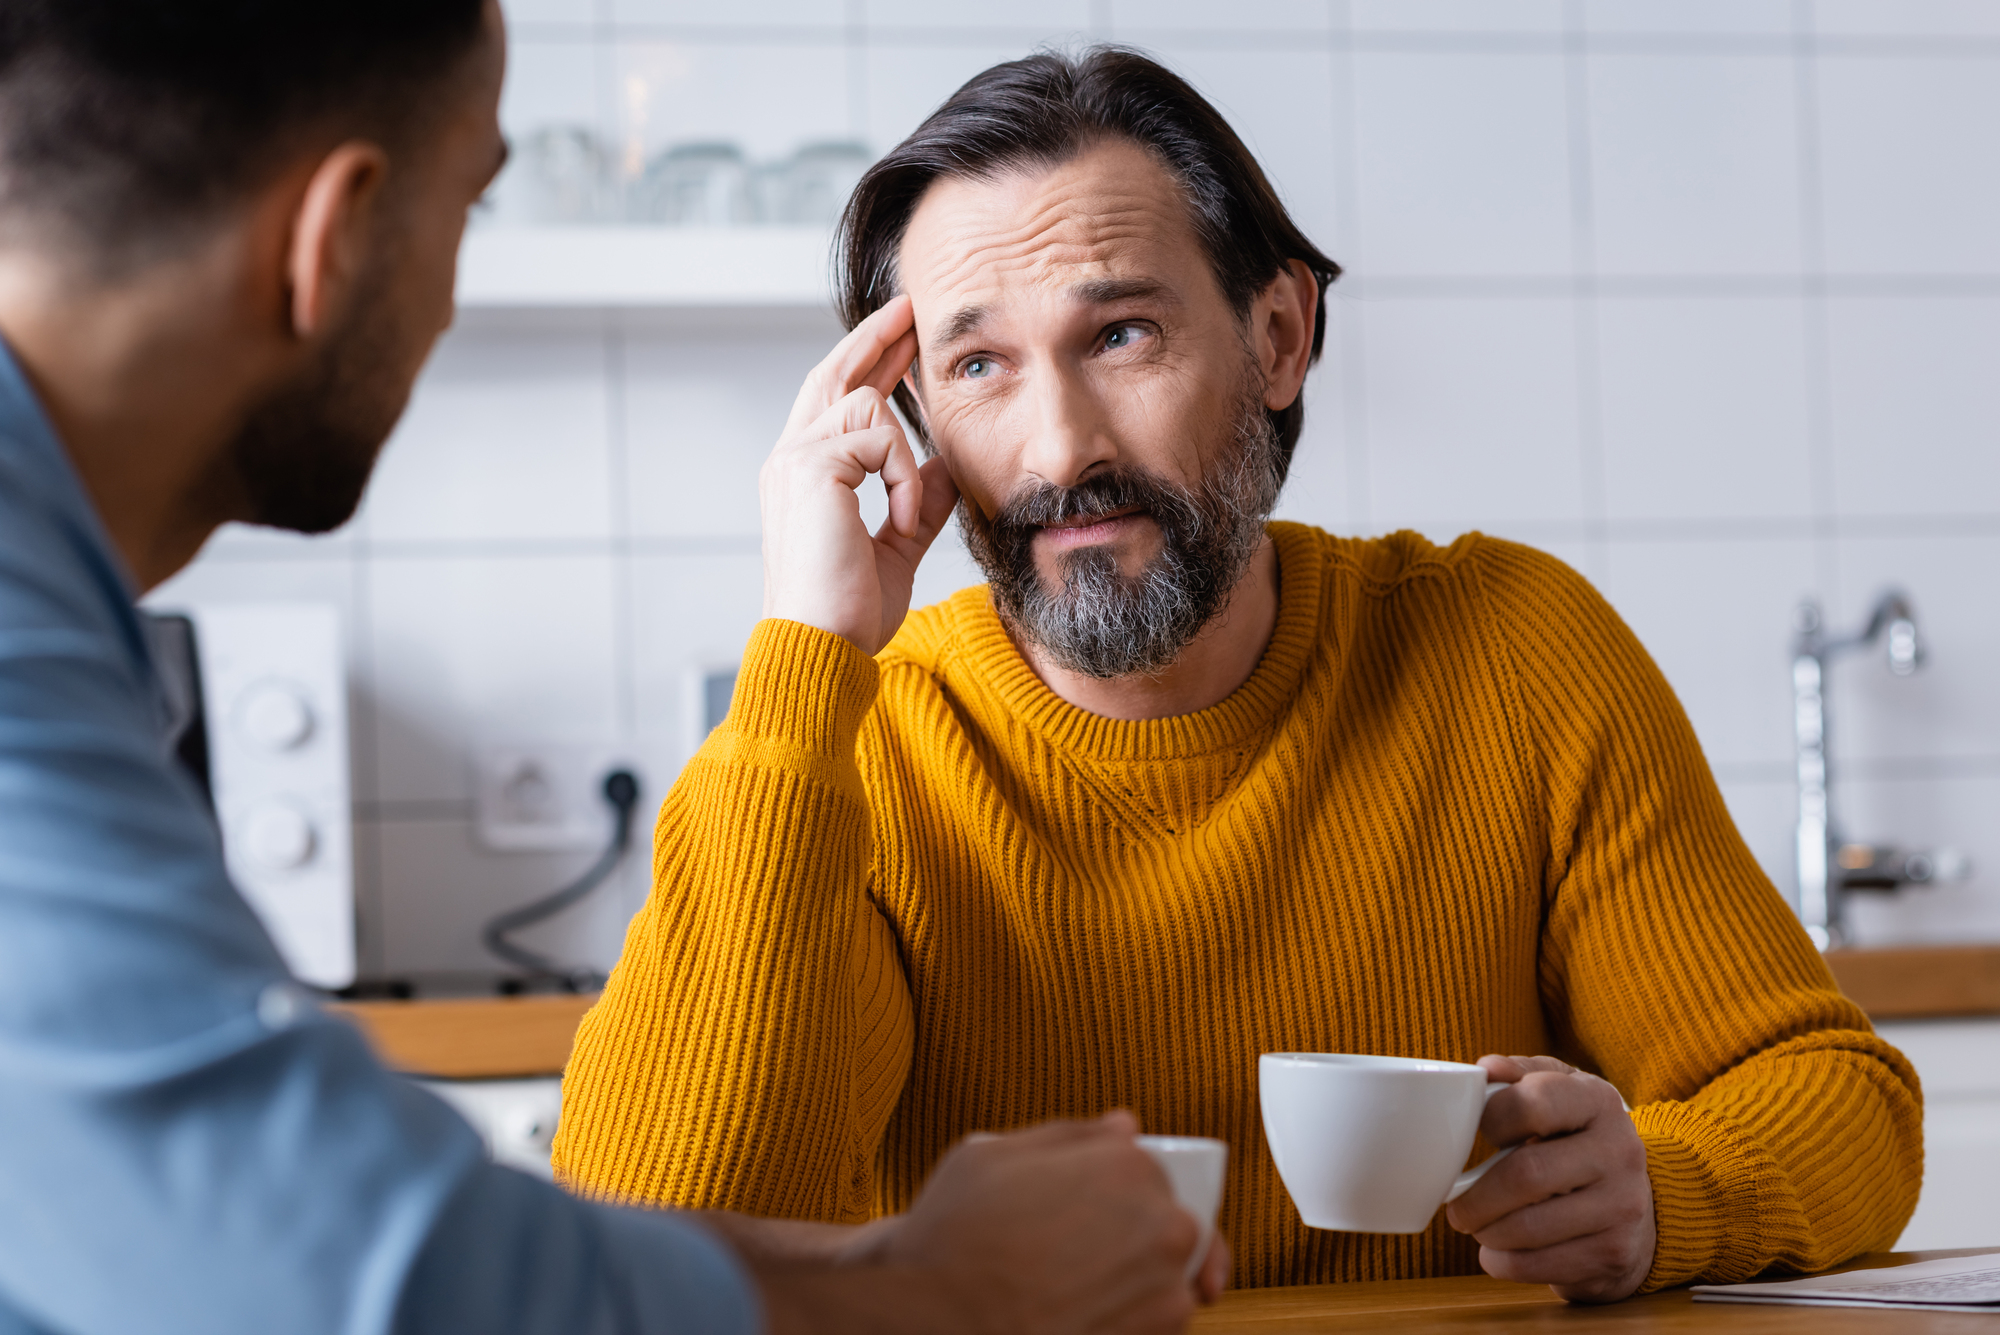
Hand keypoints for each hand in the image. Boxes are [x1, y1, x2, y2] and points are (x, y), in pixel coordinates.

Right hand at [760, 294, 959, 654]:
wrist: (822, 646)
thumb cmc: (847, 613)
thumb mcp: (896, 549)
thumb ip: (917, 503)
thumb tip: (945, 466)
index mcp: (805, 477)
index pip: (836, 401)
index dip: (869, 365)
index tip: (902, 339)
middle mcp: (789, 458)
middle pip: (834, 373)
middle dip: (876, 337)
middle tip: (911, 309)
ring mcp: (794, 458)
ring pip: (865, 403)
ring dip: (903, 458)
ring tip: (905, 520)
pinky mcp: (810, 466)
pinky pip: (881, 440)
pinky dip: (904, 481)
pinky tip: (899, 523)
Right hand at [883, 1111, 1199, 1333]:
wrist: (934, 1322)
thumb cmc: (952, 1236)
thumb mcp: (991, 1154)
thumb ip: (1069, 1136)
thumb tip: (1125, 1126)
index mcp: (1127, 1165)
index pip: (1143, 1168)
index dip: (1106, 1188)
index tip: (1074, 1209)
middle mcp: (1163, 1223)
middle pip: (1166, 1219)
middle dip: (1130, 1231)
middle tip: (1070, 1251)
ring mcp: (1167, 1286)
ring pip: (1170, 1270)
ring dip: (1134, 1274)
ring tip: (1070, 1283)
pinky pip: (1164, 1316)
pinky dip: (1132, 1314)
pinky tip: (1079, 1309)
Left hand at [1443, 1055, 1655, 1303]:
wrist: (1636, 1204)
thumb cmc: (1575, 1137)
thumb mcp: (1557, 1091)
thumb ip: (1519, 1074)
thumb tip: (1485, 1069)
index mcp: (1598, 1100)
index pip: (1534, 1104)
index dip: (1490, 1120)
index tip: (1476, 1135)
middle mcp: (1619, 1150)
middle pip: (1526, 1175)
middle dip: (1476, 1197)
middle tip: (1456, 1206)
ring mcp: (1622, 1205)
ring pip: (1529, 1228)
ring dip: (1486, 1232)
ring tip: (1478, 1225)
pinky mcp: (1615, 1253)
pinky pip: (1540, 1265)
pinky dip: (1503, 1262)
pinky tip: (1499, 1251)